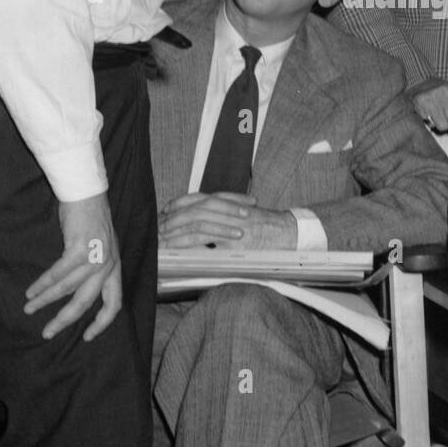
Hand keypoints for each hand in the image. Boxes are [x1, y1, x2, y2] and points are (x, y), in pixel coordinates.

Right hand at [25, 192, 120, 341]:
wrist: (86, 192)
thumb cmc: (89, 219)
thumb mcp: (100, 246)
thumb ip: (92, 268)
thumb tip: (72, 293)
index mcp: (115, 267)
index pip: (114, 302)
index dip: (102, 323)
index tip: (87, 337)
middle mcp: (109, 264)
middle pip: (88, 302)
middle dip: (65, 320)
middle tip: (47, 333)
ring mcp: (96, 256)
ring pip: (69, 289)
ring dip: (46, 301)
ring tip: (29, 308)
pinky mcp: (81, 248)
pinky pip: (59, 273)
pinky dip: (43, 284)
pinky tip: (31, 290)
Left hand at [160, 192, 296, 249]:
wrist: (289, 233)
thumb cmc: (268, 229)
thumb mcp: (245, 216)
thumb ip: (226, 217)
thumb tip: (206, 230)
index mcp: (228, 203)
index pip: (197, 199)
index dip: (178, 204)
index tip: (165, 211)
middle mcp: (227, 210)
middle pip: (192, 210)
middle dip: (172, 219)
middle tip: (158, 228)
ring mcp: (230, 224)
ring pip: (195, 222)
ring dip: (176, 232)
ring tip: (162, 240)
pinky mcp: (233, 240)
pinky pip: (205, 240)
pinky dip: (189, 242)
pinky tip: (177, 248)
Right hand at [409, 77, 447, 133]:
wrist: (420, 83)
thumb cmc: (442, 95)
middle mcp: (447, 92)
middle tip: (447, 121)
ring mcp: (433, 97)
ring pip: (443, 127)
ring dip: (440, 126)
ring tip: (436, 117)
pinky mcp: (420, 103)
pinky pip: (429, 125)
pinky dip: (429, 123)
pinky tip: (428, 115)